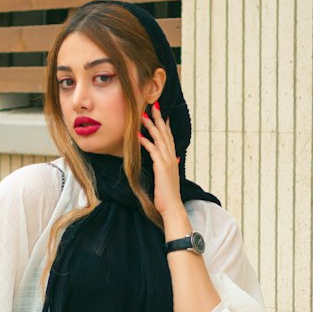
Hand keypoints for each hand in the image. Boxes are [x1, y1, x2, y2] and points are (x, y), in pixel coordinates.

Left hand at [138, 100, 182, 219]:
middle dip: (159, 118)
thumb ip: (170, 167)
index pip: (169, 137)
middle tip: (153, 104)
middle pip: (165, 133)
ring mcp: (167, 160)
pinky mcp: (161, 166)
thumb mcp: (169, 177)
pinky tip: (138, 135)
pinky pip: (152, 150)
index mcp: (172, 158)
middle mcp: (171, 156)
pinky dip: (145, 141)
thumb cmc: (168, 195)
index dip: (164, 124)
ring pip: (159, 138)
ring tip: (143, 115)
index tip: (160, 112)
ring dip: (150, 125)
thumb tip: (174, 160)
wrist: (172, 206)